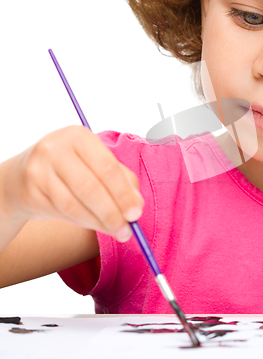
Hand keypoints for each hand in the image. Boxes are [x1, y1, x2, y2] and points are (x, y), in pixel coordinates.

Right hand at [1, 125, 143, 241]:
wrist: (22, 176)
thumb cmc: (72, 168)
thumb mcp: (97, 164)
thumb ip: (122, 181)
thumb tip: (136, 206)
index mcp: (79, 136)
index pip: (107, 167)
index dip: (123, 193)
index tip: (136, 214)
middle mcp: (55, 149)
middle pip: (90, 187)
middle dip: (112, 213)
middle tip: (126, 231)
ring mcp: (38, 170)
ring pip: (75, 204)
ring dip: (99, 223)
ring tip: (116, 231)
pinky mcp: (29, 192)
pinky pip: (62, 213)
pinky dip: (83, 222)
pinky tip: (94, 225)